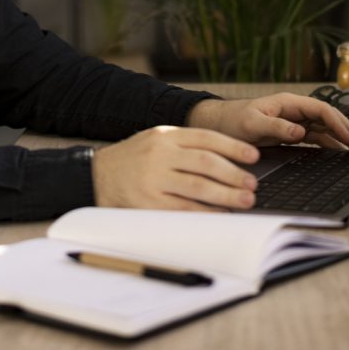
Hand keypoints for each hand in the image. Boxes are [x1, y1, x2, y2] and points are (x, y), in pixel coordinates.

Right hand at [91, 126, 259, 210]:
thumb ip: (185, 145)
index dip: (233, 147)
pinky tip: (220, 214)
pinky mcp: (147, 203)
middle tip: (252, 184)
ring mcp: (153, 179)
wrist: (95, 175)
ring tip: (245, 200)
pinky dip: (205, 213)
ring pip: (198, 186)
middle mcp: (160, 154)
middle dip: (234, 174)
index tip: (253, 156)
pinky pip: (183, 209)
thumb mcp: (155, 140)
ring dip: (226, 195)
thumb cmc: (133, 159)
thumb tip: (226, 159)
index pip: (206, 137)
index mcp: (165, 135)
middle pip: (206, 162)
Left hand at [186, 94, 348, 150]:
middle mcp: (293, 111)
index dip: (337, 122)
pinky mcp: (288, 134)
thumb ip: (275, 127)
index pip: (320, 109)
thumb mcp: (252, 124)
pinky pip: (313, 137)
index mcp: (288, 103)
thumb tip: (300, 131)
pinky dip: (327, 144)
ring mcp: (292, 122)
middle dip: (345, 129)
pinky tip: (336, 152)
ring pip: (322, 128)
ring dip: (339, 137)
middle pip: (326, 118)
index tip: (348, 137)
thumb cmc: (232, 120)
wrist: (217, 126)